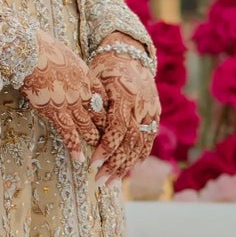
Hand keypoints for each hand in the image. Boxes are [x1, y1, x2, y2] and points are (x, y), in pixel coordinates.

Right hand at [20, 30, 103, 162]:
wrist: (30, 51)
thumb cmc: (40, 48)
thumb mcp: (62, 54)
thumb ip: (67, 66)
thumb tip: (62, 68)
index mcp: (86, 76)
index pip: (103, 98)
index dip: (106, 111)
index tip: (109, 120)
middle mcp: (83, 91)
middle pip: (100, 115)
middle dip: (105, 130)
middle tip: (110, 143)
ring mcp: (71, 103)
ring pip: (88, 126)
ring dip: (93, 141)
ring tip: (98, 154)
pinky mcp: (55, 111)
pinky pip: (69, 133)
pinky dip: (75, 147)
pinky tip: (79, 158)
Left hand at [89, 37, 159, 187]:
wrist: (129, 54)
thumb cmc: (104, 68)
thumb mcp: (94, 80)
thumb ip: (91, 105)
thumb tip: (80, 130)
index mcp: (124, 94)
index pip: (117, 128)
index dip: (105, 148)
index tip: (92, 162)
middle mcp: (141, 104)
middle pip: (131, 141)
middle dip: (114, 164)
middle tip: (99, 181)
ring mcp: (150, 110)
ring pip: (141, 145)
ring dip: (125, 167)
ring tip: (111, 183)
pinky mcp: (155, 115)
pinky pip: (148, 140)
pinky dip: (137, 157)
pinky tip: (126, 170)